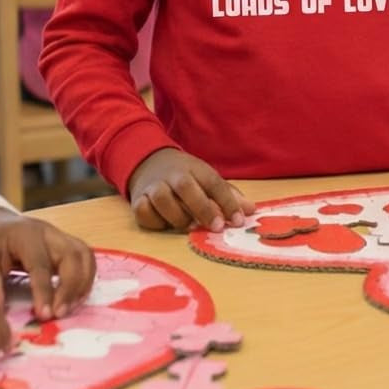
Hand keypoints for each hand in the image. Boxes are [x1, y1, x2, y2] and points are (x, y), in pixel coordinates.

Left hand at [0, 207, 95, 321]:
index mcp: (26, 234)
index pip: (41, 264)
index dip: (44, 290)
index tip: (44, 315)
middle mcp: (50, 232)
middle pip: (72, 256)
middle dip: (70, 287)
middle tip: (59, 315)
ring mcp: (61, 236)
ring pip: (84, 255)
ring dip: (82, 283)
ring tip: (69, 308)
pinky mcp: (67, 243)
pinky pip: (85, 258)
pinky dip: (86, 278)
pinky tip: (75, 298)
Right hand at [128, 147, 255, 232]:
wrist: (149, 161)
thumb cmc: (186, 176)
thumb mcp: (207, 178)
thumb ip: (228, 196)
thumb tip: (250, 211)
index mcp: (195, 168)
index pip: (214, 182)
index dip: (228, 201)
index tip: (239, 220)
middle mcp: (173, 175)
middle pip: (185, 186)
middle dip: (202, 208)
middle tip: (216, 227)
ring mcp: (154, 186)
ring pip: (162, 199)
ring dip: (177, 216)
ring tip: (190, 227)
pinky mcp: (138, 200)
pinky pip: (143, 211)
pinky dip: (154, 220)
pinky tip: (165, 224)